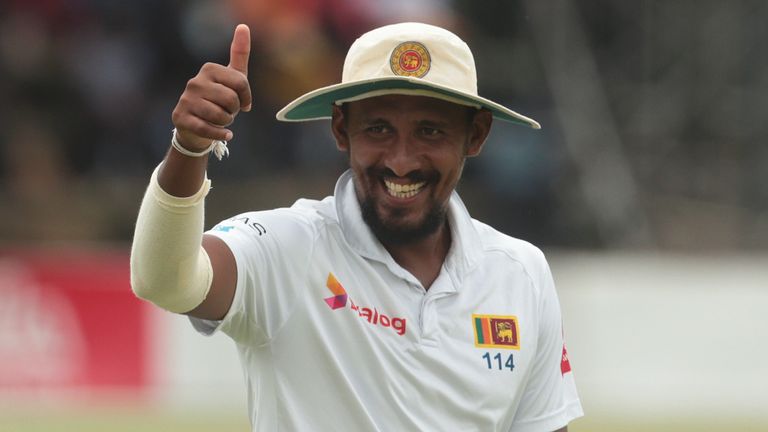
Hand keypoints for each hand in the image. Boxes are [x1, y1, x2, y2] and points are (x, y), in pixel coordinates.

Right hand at [171, 24, 251, 151]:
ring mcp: (186, 99)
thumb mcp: (232, 77)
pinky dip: (221, 134)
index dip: (246, 98)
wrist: (196, 126)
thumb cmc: (218, 100)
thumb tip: (243, 26)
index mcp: (209, 69)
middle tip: (227, 111)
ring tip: (220, 120)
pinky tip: (225, 134)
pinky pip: (208, 129)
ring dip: (227, 122)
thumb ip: (239, 53)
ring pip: (221, 115)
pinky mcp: (181, 117)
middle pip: (232, 100)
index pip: (241, 83)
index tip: (243, 103)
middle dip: (235, 111)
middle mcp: (195, 81)